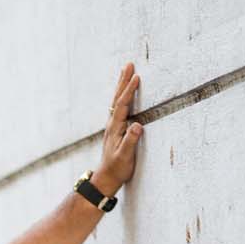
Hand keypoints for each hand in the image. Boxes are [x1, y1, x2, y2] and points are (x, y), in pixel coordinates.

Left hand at [95, 61, 143, 194]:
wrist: (106, 178)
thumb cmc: (117, 169)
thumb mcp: (125, 156)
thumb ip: (131, 141)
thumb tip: (137, 125)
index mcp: (115, 128)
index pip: (122, 105)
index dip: (129, 91)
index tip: (136, 77)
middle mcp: (112, 124)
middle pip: (117, 99)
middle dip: (123, 81)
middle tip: (129, 65)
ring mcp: (113, 126)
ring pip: (117, 102)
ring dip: (122, 86)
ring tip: (126, 72)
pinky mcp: (115, 129)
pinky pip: (119, 108)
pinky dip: (122, 96)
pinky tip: (124, 93)